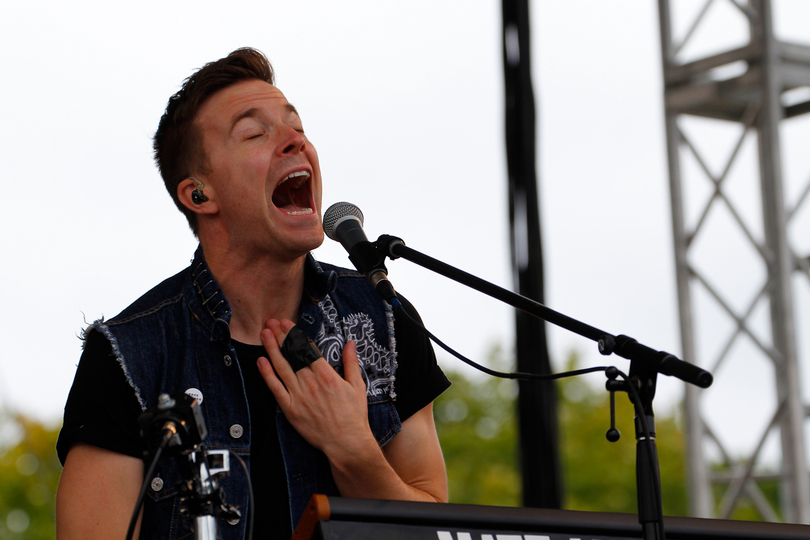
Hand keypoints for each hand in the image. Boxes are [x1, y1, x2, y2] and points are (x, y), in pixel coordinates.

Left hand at [257, 319, 374, 457]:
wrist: (346, 442)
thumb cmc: (353, 416)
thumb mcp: (357, 386)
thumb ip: (351, 363)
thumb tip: (350, 343)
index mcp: (326, 374)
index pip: (306, 348)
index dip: (295, 333)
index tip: (287, 323)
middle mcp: (310, 382)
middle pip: (292, 353)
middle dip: (280, 336)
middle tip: (271, 322)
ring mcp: (299, 395)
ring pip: (282, 366)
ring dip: (272, 348)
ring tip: (264, 334)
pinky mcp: (290, 409)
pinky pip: (276, 388)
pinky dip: (267, 374)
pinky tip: (261, 361)